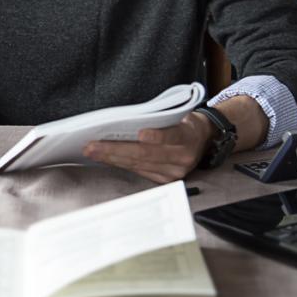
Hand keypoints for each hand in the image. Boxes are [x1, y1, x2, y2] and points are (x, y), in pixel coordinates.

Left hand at [83, 112, 212, 182]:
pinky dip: (120, 164)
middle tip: (93, 146)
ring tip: (92, 152)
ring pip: (138, 164)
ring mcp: (174, 172)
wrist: (203, 140)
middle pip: (146, 154)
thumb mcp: (179, 115)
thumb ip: (159, 121)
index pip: (172, 136)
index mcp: (187, 137)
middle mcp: (182, 158)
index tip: (141, 133)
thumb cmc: (184, 123)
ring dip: (112, 158)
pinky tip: (105, 159)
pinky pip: (139, 171)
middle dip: (116, 150)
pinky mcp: (165, 180)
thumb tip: (128, 123)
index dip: (156, 136)